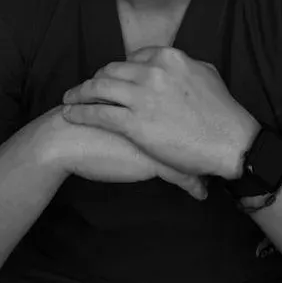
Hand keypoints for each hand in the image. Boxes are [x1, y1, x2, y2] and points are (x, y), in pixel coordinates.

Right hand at [39, 106, 207, 200]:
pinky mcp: (154, 159)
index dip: (200, 122)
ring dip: (206, 167)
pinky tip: (200, 193)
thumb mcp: (119, 105)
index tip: (206, 135)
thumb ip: (140, 105)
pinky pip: (184, 176)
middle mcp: (164, 108)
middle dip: (210, 144)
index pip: (190, 106)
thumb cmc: (88, 122)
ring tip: (211, 177)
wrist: (65, 139)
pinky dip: (194, 185)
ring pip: (196, 153)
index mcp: (155, 89)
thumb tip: (157, 114)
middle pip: (198, 127)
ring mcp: (162, 134)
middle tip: (216, 156)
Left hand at [60, 47, 258, 179]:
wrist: (232, 142)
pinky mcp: (134, 123)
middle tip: (83, 89)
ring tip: (68, 99)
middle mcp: (152, 71)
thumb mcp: (207, 74)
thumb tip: (176, 65)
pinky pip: (98, 113)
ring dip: (79, 93)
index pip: (133, 58)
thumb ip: (184, 67)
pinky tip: (70, 115)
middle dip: (95, 79)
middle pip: (111, 70)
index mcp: (169, 57)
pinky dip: (80, 112)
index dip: (119, 69)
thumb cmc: (224, 114)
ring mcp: (142, 96)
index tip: (110, 78)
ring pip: (99, 89)